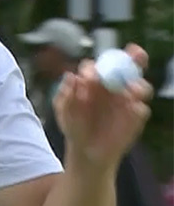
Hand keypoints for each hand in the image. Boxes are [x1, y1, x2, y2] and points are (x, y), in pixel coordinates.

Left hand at [53, 43, 152, 166]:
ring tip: (132, 90)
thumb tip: (71, 76)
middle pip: (128, 67)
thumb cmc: (73, 126)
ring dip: (139, 84)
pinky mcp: (136, 116)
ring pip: (140, 85)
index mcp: (95, 81)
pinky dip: (138, 108)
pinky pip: (141, 109)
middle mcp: (114, 86)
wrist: (86, 151)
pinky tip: (132, 109)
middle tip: (136, 54)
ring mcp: (127, 100)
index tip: (92, 75)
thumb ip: (66, 94)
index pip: (99, 65)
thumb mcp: (64, 111)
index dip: (97, 66)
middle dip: (134, 57)